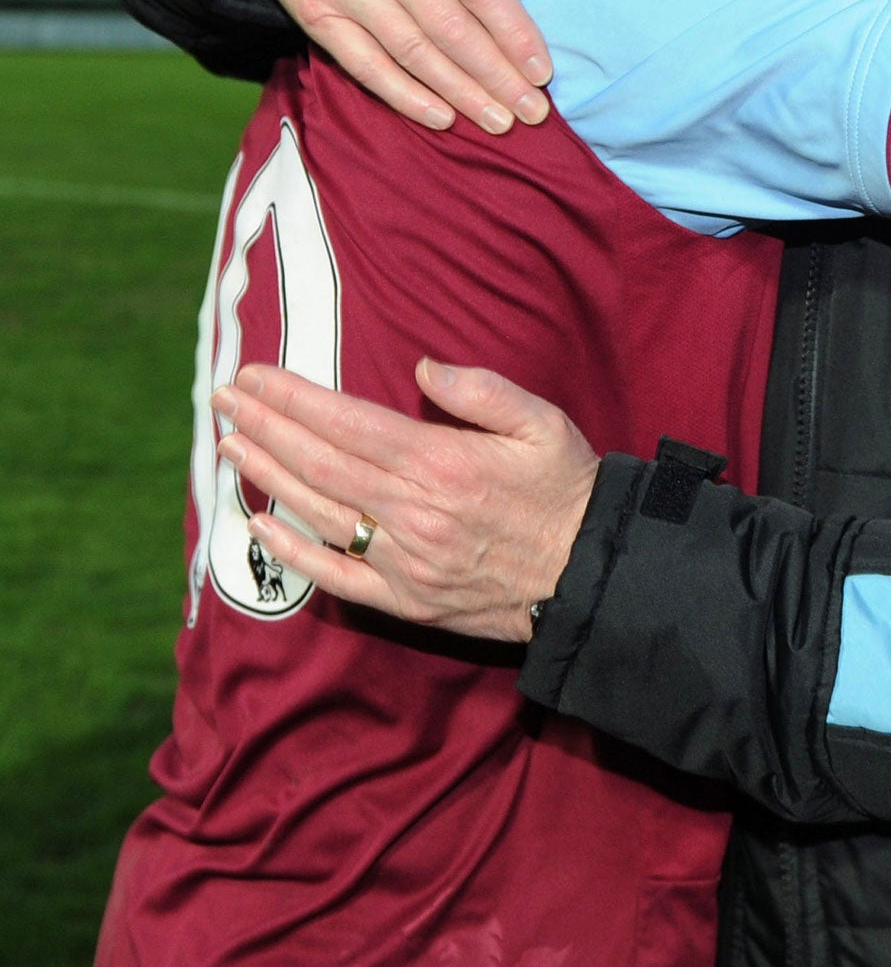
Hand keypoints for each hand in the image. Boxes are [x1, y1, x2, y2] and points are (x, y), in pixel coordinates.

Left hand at [212, 359, 600, 642]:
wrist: (590, 576)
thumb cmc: (568, 491)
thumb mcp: (542, 422)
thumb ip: (481, 389)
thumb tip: (422, 367)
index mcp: (443, 463)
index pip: (348, 424)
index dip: (294, 399)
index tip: (256, 376)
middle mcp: (414, 513)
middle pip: (319, 464)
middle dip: (265, 427)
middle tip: (224, 399)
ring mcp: (405, 561)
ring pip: (318, 512)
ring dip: (267, 476)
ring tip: (229, 444)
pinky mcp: (406, 600)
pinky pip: (335, 575)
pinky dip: (292, 548)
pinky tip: (259, 523)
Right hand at [256, 0, 558, 133]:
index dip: (515, 34)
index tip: (543, 71)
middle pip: (453, 29)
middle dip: (497, 77)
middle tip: (533, 112)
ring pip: (414, 53)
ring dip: (461, 94)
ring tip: (498, 122)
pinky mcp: (317, 16)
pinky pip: (367, 66)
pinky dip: (405, 96)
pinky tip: (441, 117)